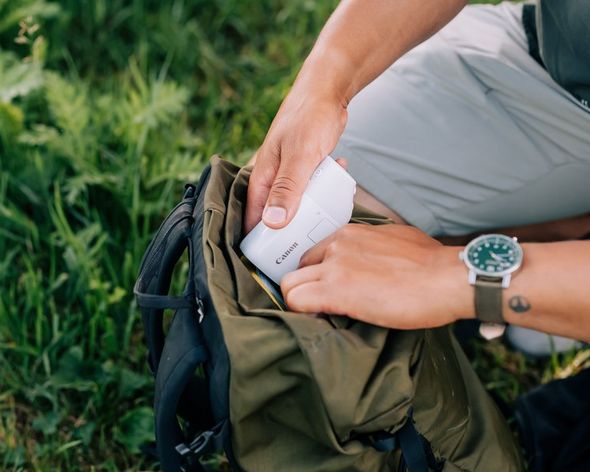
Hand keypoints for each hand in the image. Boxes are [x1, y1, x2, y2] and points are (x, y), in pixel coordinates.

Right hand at [244, 84, 347, 232]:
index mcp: (261, 178)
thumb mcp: (300, 157)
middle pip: (274, 217)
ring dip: (310, 212)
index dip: (259, 243)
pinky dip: (323, 191)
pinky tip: (338, 188)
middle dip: (289, 232)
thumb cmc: (310, 117)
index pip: (251, 219)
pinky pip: (311, 190)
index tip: (273, 263)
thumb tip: (272, 223)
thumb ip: (287, 190)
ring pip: (295, 205)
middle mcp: (271, 179)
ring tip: (327, 220)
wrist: (327, 89)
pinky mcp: (304, 169)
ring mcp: (288, 174)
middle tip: (307, 246)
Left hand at [280, 224, 473, 328]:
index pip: (315, 251)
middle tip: (320, 306)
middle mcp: (338, 245)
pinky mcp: (336, 290)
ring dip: (300, 301)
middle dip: (305, 286)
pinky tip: (319, 321)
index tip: (327, 288)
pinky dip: (301, 314)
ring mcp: (335, 266)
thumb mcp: (397, 240)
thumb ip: (374, 247)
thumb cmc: (434, 264)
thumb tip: (373, 262)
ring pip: (290, 284)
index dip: (317, 273)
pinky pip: (296, 301)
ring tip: (319, 316)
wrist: (448, 278)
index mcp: (351, 233)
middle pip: (298, 266)